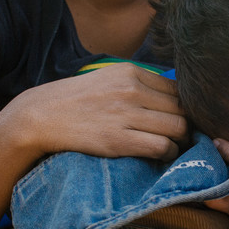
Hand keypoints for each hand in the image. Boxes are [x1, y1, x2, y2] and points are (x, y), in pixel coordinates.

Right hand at [8, 62, 187, 160]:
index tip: (180, 120)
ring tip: (172, 147)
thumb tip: (171, 97)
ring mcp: (126, 114)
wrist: (42, 116)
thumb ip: (137, 84)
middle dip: (186, 125)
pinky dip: (169, 153)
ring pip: (178, 128)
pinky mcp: (119, 139)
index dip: (184, 108)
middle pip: (182, 109)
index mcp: (131, 72)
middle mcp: (132, 90)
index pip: (178, 90)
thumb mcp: (108, 79)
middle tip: (181, 137)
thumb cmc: (77, 101)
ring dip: (180, 141)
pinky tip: (162, 156)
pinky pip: (162, 146)